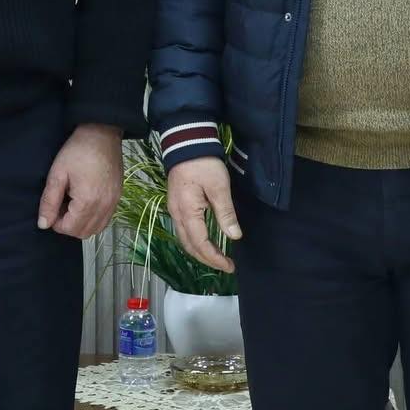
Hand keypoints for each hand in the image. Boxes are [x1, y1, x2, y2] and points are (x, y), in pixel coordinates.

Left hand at [37, 124, 122, 238]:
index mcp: (88, 201)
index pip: (70, 229)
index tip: (53, 206)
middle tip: (62, 204)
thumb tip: (43, 224)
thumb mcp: (57, 174)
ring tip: (73, 203)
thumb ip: (49, 201)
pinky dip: (93, 218)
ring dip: (81, 223)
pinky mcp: (118, 197)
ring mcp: (114, 202)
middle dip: (68, 224)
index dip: (56, 222)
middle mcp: (104, 206)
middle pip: (83, 232)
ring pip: (95, 229)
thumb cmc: (78, 150)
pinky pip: (105, 220)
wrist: (102, 134)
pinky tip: (85, 202)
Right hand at [166, 156, 242, 272]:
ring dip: (200, 251)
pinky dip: (195, 241)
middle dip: (207, 259)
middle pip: (189, 246)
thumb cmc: (204, 163)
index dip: (214, 258)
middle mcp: (176, 214)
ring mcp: (174, 210)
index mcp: (187, 212)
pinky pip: (184, 230)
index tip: (229, 266)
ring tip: (218, 257)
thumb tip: (234, 236)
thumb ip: (226, 213)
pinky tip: (206, 241)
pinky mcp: (177, 205)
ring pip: (185, 239)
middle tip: (226, 265)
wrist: (187, 143)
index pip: (200, 244)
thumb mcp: (219, 187)